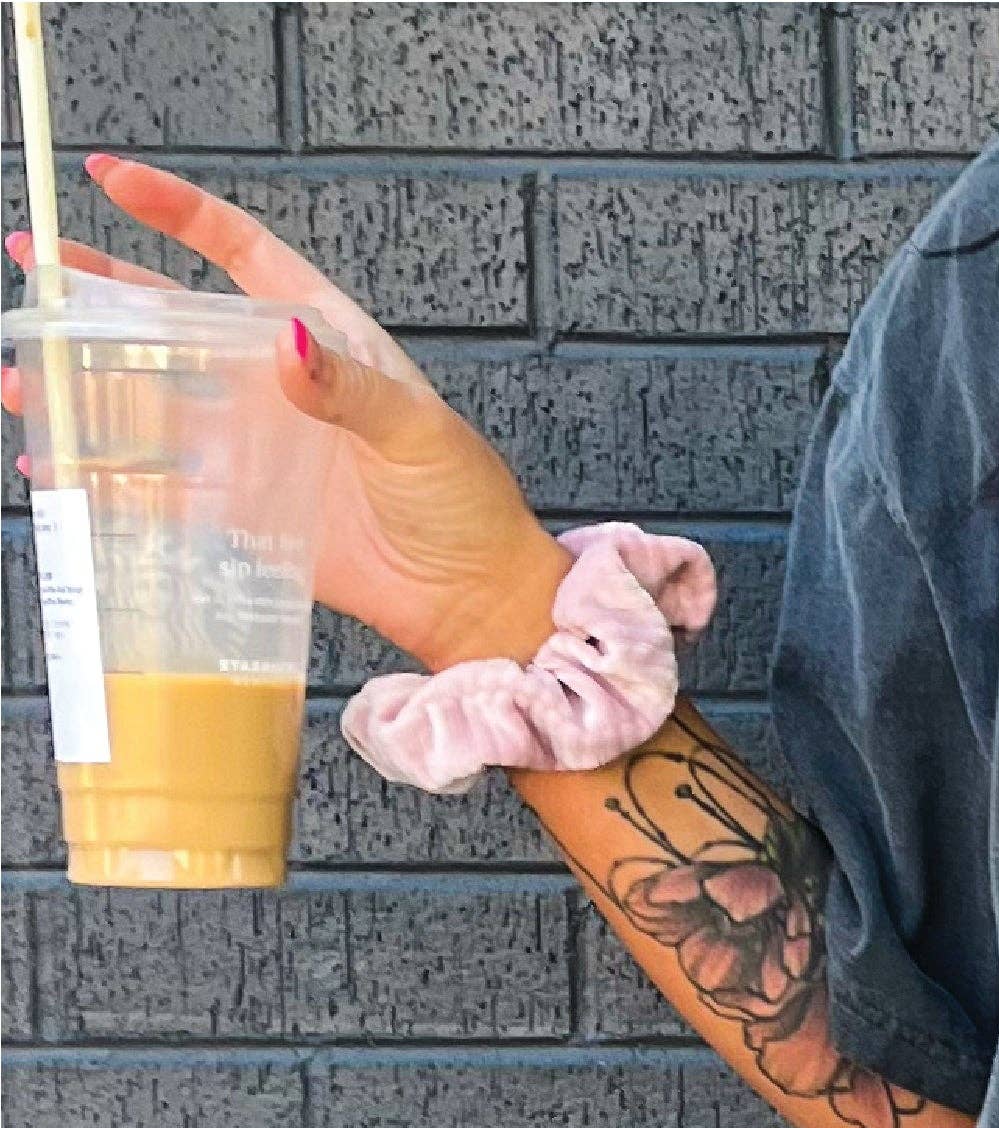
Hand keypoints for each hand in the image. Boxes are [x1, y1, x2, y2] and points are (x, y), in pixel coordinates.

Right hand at [9, 158, 566, 668]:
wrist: (474, 599)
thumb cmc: (466, 506)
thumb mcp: (416, 433)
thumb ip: (348, 388)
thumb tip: (283, 342)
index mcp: (324, 340)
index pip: (242, 253)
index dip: (179, 212)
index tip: (114, 178)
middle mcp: (278, 384)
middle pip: (173, 317)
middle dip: (99, 289)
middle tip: (31, 262)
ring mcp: (257, 445)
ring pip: (154, 397)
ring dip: (87, 383)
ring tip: (24, 374)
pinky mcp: (247, 509)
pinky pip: (165, 483)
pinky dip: (111, 473)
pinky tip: (60, 462)